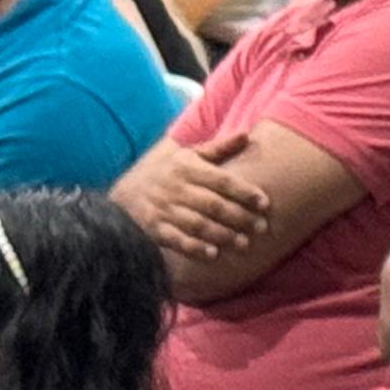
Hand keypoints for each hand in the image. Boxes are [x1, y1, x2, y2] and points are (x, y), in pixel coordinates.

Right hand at [130, 129, 274, 264]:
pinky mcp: (154, 228)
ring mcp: (163, 209)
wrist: (124, 194)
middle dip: (239, 217)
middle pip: (213, 205)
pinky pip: (177, 239)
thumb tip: (247, 134)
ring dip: (222, 235)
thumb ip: (218, 148)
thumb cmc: (166, 173)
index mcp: (186, 167)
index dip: (244, 192)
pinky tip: (213, 254)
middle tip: (262, 228)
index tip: (264, 203)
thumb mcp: (188, 155)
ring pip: (198, 224)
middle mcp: (175, 188)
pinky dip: (195, 248)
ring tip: (244, 243)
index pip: (221, 180)